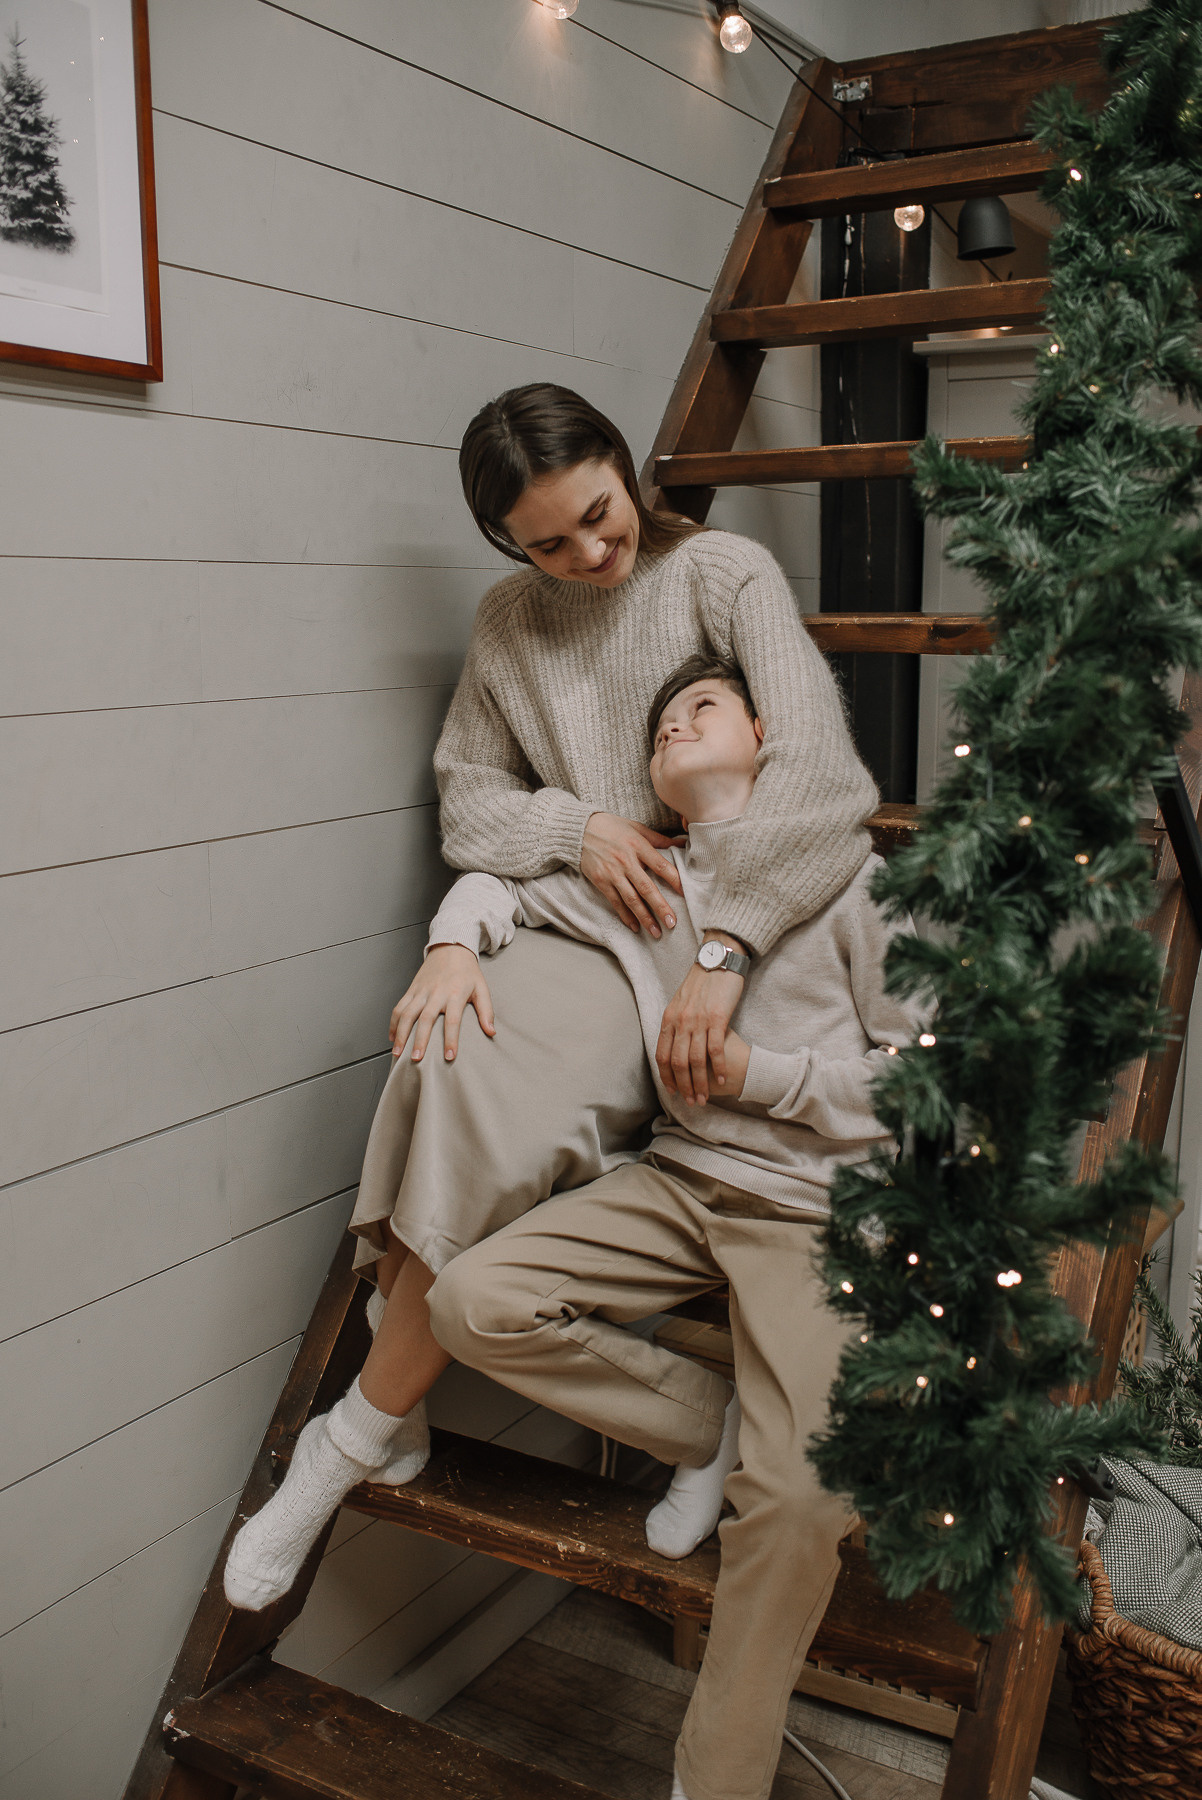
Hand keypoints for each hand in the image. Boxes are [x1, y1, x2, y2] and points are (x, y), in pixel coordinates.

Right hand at [389, 944, 494, 1063]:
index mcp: (455, 994)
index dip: (451, 1039)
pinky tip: (392, 1037)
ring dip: (401, 1034)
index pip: (453, 1020)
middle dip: (420, 1040)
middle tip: (417, 1058)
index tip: (449, 1056)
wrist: (450, 948)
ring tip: (398, 1053)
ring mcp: (421, 991)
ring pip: (407, 1014)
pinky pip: (399, 1007)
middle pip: (426, 1019)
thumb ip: (486, 1011)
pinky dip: (394, 1023)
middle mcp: (436, 993)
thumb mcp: (482, 988)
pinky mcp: (412, 989)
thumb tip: (491, 1031)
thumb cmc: (467, 971)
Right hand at [580, 812, 683, 936]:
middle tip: (672, 923)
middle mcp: (626, 861)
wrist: (580, 830)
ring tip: (656, 932)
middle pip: (647, 888)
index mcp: (638, 846)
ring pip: (631, 899)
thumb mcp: (637, 828)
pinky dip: (625, 916)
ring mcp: (612, 873)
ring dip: (644, 917)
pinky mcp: (601, 881)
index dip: (674, 880)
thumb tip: (683, 843)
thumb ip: (659, 839)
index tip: (685, 893)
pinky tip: (635, 927)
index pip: (660, 865)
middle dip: (660, 907)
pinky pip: (615, 902)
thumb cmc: (612, 827)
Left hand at [657, 938, 746, 1104]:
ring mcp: (698, 1020)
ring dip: (699, 1082)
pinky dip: (718, 1067)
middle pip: (677, 1062)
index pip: (661, 1055)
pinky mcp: (717, 1018)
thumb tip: (675, 1041)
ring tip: (704, 1097)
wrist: (717, 958)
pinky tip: (721, 1079)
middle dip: (683, 1086)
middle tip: (691, 1102)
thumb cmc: (701, 980)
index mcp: (669, 1018)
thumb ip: (676, 1021)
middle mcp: (680, 1021)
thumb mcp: (680, 1001)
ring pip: (695, 1060)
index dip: (666, 1076)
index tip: (672, 1091)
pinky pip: (715, 1049)